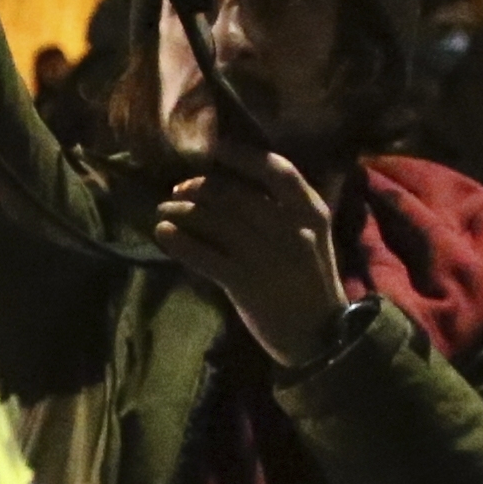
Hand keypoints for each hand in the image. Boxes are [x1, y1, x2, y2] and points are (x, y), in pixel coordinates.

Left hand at [151, 154, 350, 366]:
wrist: (319, 335)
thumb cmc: (310, 281)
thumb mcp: (313, 236)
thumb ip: (287, 210)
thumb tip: (242, 181)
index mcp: (312, 211)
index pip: (277, 170)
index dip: (242, 156)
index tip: (215, 147)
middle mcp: (290, 228)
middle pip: (235, 194)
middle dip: (200, 186)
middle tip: (178, 189)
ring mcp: (266, 256)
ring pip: (215, 221)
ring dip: (182, 211)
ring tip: (164, 210)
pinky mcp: (244, 283)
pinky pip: (203, 255)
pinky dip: (179, 242)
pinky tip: (163, 233)